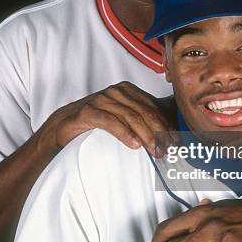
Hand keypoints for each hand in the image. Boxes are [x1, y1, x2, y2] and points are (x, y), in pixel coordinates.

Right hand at [38, 82, 176, 156]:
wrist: (65, 124)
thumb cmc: (98, 122)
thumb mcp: (123, 118)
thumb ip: (142, 120)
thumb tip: (170, 132)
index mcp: (128, 90)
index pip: (154, 107)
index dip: (167, 124)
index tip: (177, 141)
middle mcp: (116, 92)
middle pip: (145, 112)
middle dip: (160, 132)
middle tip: (169, 150)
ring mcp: (102, 100)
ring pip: (131, 117)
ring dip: (147, 136)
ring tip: (156, 151)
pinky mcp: (88, 111)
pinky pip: (110, 121)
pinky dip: (124, 133)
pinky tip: (135, 145)